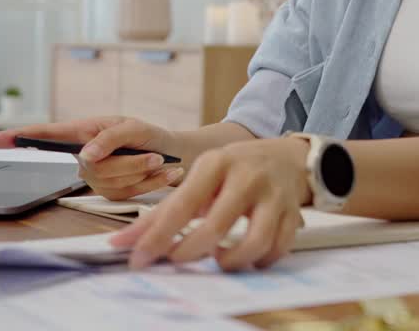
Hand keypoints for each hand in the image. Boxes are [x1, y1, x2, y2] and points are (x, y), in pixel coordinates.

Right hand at [0, 117, 184, 199]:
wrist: (173, 154)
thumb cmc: (149, 134)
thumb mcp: (132, 127)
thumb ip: (108, 139)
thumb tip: (84, 156)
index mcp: (82, 132)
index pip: (44, 136)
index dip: (18, 138)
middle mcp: (82, 157)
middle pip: (90, 168)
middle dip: (128, 163)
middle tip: (154, 155)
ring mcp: (94, 178)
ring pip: (110, 183)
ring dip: (142, 172)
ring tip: (160, 160)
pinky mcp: (109, 194)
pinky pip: (125, 194)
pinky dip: (150, 183)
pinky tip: (164, 172)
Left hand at [109, 136, 311, 270]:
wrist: (288, 158)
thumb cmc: (236, 169)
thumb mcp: (201, 177)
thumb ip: (164, 210)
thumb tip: (125, 241)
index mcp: (217, 164)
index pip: (182, 205)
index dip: (158, 236)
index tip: (138, 258)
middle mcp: (247, 177)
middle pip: (216, 226)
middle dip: (190, 251)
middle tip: (178, 259)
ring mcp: (273, 196)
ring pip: (254, 242)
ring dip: (231, 261)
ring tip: (218, 257)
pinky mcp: (293, 214)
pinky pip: (277, 249)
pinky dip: (258, 261)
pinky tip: (245, 257)